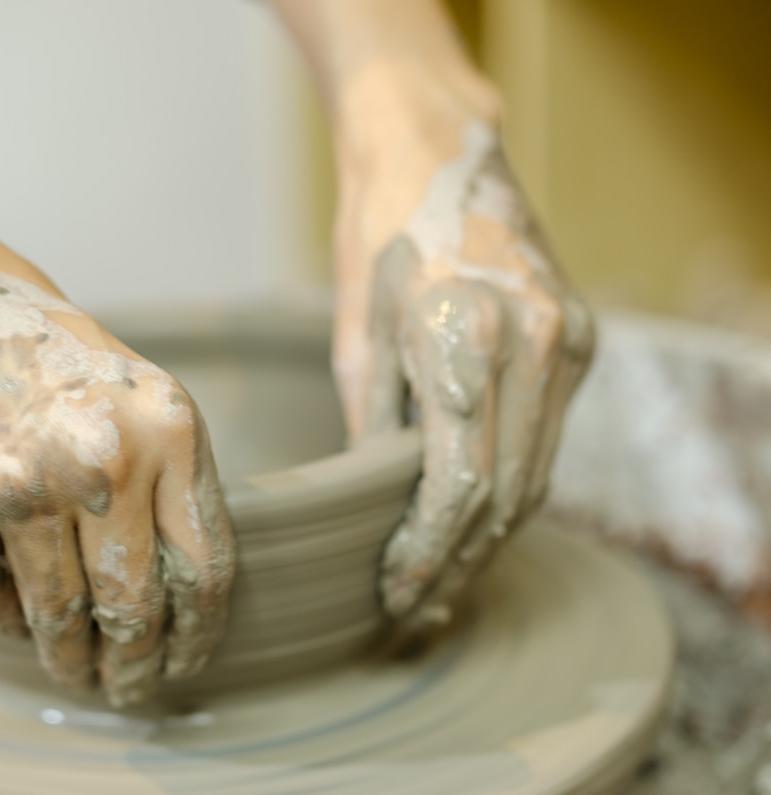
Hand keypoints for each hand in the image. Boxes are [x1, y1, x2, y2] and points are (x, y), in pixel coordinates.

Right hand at [0, 263, 234, 706]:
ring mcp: (24, 483)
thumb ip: (154, 469)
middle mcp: (105, 457)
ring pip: (60, 612)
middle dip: (133, 663)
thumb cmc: (22, 328)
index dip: (198, 631)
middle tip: (127, 688)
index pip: (205, 562)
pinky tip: (11, 618)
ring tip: (70, 672)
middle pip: (136, 604)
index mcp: (166, 423)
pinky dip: (1, 614)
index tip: (186, 659)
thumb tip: (169, 582)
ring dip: (66, 655)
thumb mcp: (122, 382)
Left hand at [331, 90, 594, 631]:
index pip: (458, 484)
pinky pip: (549, 433)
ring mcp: (564, 336)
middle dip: (461, 558)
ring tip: (446, 575)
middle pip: (508, 491)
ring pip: (539, 472)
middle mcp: (530, 340)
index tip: (399, 592)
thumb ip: (377, 428)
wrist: (436, 152)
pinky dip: (516, 480)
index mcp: (461, 336)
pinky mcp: (577, 334)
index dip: (428, 552)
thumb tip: (380, 507)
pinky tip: (478, 514)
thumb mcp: (356, 336)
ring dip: (493, 532)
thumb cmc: (378, 234)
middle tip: (418, 603)